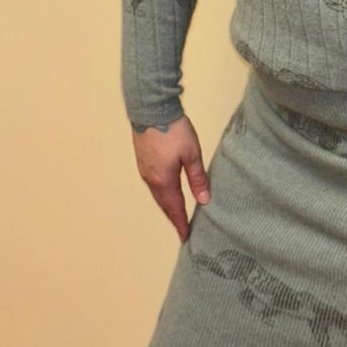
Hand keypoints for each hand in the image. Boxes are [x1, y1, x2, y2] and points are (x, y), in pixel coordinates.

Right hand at [131, 114, 211, 242]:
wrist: (151, 110)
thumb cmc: (174, 131)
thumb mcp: (192, 153)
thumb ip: (197, 178)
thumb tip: (204, 200)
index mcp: (164, 181)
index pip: (174, 208)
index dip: (180, 223)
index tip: (186, 237)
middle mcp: (151, 180)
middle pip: (163, 204)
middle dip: (173, 217)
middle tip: (182, 229)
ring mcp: (144, 170)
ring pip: (157, 195)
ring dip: (167, 206)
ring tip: (176, 214)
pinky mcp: (143, 161)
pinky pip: (153, 185)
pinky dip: (161, 194)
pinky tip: (166, 192)